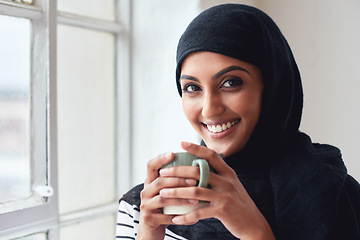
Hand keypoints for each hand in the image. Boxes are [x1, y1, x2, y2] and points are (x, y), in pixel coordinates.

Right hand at [137, 152, 197, 239]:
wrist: (151, 232)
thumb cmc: (164, 209)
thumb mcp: (167, 193)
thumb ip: (175, 181)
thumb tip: (198, 166)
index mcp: (150, 182)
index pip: (151, 166)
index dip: (160, 158)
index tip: (173, 153)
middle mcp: (145, 191)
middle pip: (160, 181)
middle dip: (178, 180)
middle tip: (194, 181)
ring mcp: (145, 205)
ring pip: (163, 198)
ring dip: (181, 198)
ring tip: (195, 200)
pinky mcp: (148, 219)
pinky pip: (166, 217)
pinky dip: (181, 217)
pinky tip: (193, 218)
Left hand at [158, 142, 274, 239]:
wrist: (253, 224)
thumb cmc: (238, 203)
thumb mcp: (231, 184)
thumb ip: (218, 175)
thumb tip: (200, 166)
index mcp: (228, 172)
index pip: (211, 155)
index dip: (196, 148)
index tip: (181, 143)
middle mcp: (226, 181)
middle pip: (198, 171)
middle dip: (177, 171)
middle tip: (163, 172)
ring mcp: (224, 195)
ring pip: (195, 191)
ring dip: (176, 192)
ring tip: (163, 193)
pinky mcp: (222, 211)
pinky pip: (199, 212)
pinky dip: (185, 216)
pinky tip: (175, 218)